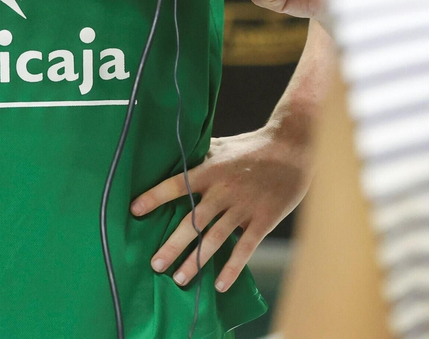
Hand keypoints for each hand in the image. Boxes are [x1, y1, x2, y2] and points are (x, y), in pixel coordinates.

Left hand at [132, 122, 310, 293]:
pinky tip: (219, 284)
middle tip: (155, 265)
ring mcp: (243, 207)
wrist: (294, 147)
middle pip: (192, 222)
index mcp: (210, 170)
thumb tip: (175, 154)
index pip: (177, 185)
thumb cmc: (254, 145)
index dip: (155, 197)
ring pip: (215, 239)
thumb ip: (200, 155)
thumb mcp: (223, 145)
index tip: (134, 210)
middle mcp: (223, 191)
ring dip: (196, 261)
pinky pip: (245, 248)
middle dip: (172, 245)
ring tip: (179, 279)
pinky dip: (232, 268)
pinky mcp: (263, 220)